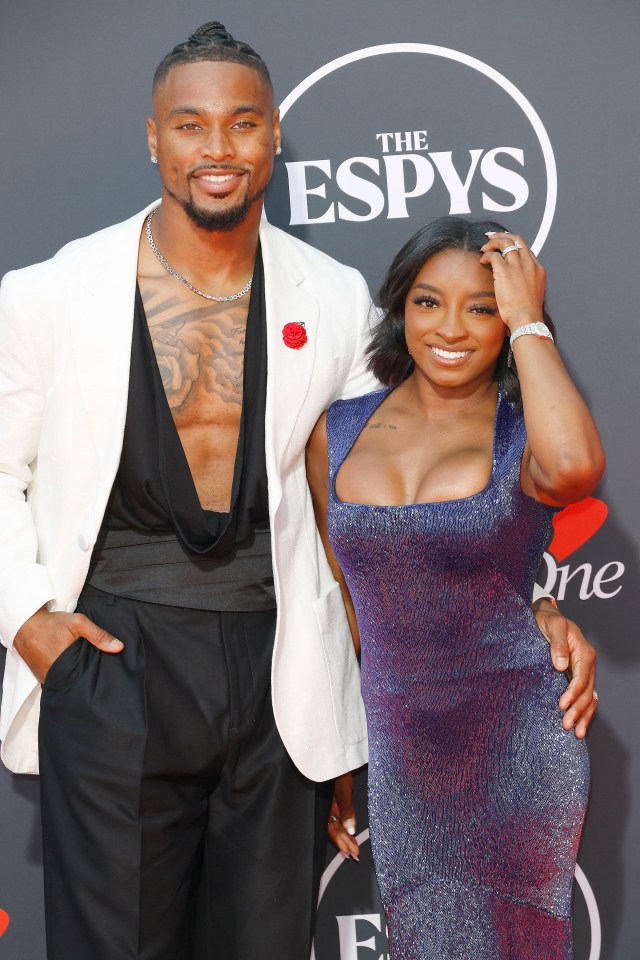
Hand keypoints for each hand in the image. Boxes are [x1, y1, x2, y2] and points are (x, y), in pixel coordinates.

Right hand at [13, 606, 123, 683]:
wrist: (25, 624)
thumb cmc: (52, 623)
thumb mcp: (78, 623)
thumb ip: (99, 635)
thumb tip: (119, 647)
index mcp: (66, 665)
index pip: (87, 677)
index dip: (97, 676)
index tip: (107, 674)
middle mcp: (55, 675)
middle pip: (77, 681)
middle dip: (87, 677)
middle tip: (97, 672)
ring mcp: (47, 678)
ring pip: (67, 681)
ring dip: (75, 676)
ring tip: (86, 671)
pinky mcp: (41, 676)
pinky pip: (57, 679)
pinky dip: (65, 674)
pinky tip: (72, 668)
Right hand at [327, 772, 359, 860]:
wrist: (337, 757)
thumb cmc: (338, 772)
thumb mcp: (344, 791)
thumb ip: (346, 810)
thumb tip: (350, 830)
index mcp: (328, 807)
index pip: (333, 830)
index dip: (341, 842)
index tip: (350, 854)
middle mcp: (329, 808)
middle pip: (335, 829)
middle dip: (345, 843)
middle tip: (355, 856)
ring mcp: (332, 804)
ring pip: (338, 824)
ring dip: (346, 837)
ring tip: (354, 848)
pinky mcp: (337, 799)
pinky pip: (340, 817)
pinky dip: (346, 826)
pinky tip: (351, 832)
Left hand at [479, 231, 545, 332]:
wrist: (527, 318)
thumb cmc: (528, 313)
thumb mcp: (533, 294)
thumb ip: (527, 284)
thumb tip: (518, 285)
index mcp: (538, 269)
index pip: (526, 250)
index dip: (514, 245)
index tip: (505, 246)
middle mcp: (529, 264)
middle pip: (517, 240)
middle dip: (503, 236)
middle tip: (492, 236)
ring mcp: (518, 266)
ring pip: (505, 242)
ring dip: (493, 242)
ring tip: (484, 247)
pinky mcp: (505, 271)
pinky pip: (494, 255)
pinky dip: (486, 255)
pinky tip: (482, 261)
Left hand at [533, 599, 596, 736]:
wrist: (546, 617)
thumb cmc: (549, 620)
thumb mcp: (554, 626)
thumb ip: (558, 644)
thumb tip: (561, 666)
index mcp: (584, 652)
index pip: (581, 678)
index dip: (573, 693)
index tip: (562, 705)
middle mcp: (587, 664)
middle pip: (587, 692)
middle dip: (578, 710)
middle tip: (567, 725)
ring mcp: (583, 671)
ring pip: (588, 698)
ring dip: (583, 715)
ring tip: (577, 733)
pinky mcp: (575, 676)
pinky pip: (584, 696)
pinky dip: (583, 711)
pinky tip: (579, 724)